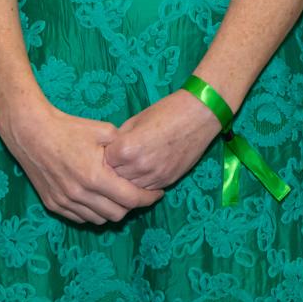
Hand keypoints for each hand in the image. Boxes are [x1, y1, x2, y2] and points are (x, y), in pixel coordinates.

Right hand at [0, 100, 162, 224]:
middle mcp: (80, 194)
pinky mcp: (53, 204)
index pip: (130, 199)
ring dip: (112, 211)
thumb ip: (124, 149)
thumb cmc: (70, 128)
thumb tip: (141, 159)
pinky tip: (99, 198)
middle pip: (117, 214)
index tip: (158, 193)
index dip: (148, 198)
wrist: (32, 132)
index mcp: (95, 177)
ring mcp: (64, 202)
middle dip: (132, 206)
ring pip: (98, 220)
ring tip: (119, 196)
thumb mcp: (104, 131)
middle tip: (139, 193)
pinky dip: (93, 212)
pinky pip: (80, 218)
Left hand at [105, 90, 221, 190]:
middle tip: (118, 162)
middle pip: (115, 179)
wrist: (199, 114)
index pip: (104, 162)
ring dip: (128, 181)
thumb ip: (120, 139)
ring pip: (130, 189)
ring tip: (131, 168)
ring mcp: (154, 176)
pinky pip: (147, 190)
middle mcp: (138, 166)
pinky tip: (144, 173)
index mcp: (126, 149)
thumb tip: (109, 152)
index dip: (106, 157)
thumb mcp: (136, 120)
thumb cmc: (166, 111)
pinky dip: (143, 184)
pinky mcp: (168, 181)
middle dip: (114, 171)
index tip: (109, 152)